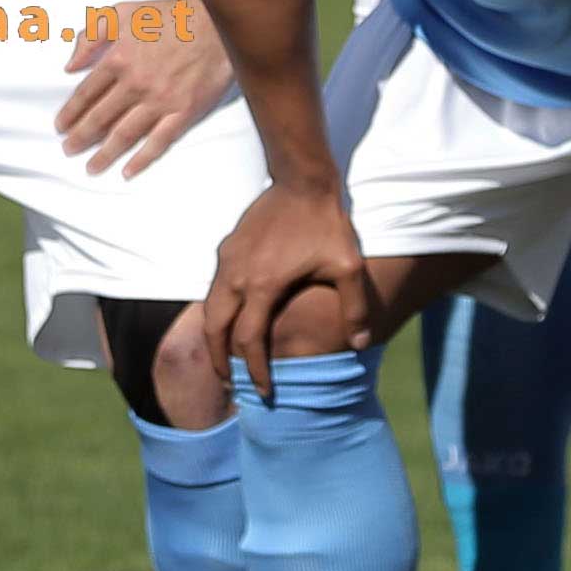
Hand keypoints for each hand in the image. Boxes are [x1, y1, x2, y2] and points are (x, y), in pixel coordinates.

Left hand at [58, 0, 231, 176]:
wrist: (213, 19)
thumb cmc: (169, 15)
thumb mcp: (121, 12)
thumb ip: (91, 36)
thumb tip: (71, 64)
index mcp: (117, 59)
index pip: (86, 94)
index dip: (70, 113)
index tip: (61, 126)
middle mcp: (134, 84)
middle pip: (100, 118)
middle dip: (81, 137)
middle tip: (69, 150)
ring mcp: (159, 100)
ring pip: (124, 134)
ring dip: (105, 154)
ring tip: (92, 167)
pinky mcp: (183, 111)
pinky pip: (159, 141)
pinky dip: (142, 159)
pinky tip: (128, 170)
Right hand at [205, 183, 372, 399]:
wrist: (302, 179)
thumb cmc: (327, 223)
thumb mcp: (348, 266)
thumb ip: (354, 307)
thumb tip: (360, 344)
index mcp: (263, 285)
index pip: (249, 341)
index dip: (254, 371)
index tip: (263, 392)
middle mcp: (237, 275)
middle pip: (215, 330)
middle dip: (220, 362)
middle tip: (230, 385)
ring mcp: (228, 259)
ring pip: (209, 309)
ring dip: (215, 337)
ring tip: (225, 359)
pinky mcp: (228, 247)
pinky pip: (214, 288)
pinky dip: (218, 312)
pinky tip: (231, 319)